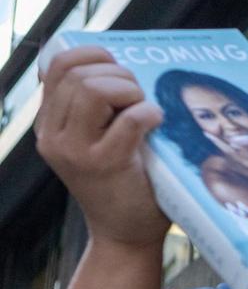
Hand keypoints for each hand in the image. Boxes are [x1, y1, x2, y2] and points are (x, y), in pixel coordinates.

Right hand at [35, 47, 170, 246]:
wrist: (126, 232)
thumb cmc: (123, 179)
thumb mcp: (97, 137)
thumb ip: (94, 105)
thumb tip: (114, 62)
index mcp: (50, 123)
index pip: (59, 64)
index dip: (94, 55)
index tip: (119, 70)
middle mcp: (54, 135)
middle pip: (80, 74)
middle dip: (119, 74)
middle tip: (138, 98)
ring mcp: (74, 151)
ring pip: (96, 89)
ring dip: (131, 92)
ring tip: (144, 111)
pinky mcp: (103, 165)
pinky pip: (128, 119)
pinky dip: (148, 113)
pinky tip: (155, 123)